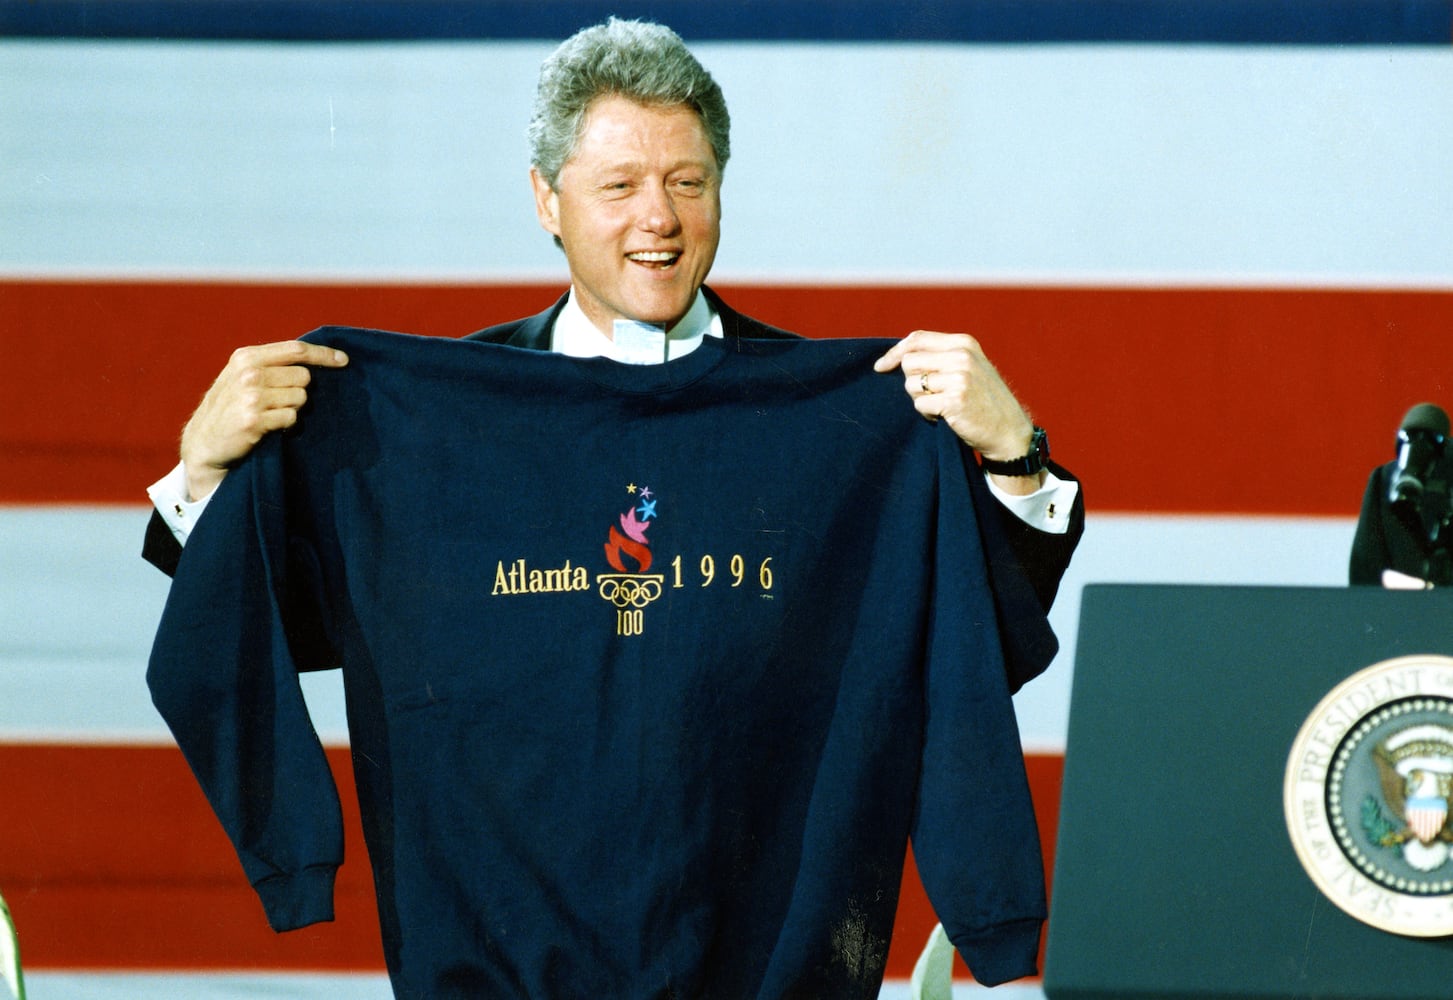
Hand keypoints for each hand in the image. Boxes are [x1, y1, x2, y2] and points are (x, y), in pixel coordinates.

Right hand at [179, 341, 348, 500]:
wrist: (204, 442)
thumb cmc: (230, 407)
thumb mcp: (242, 376)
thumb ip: (271, 364)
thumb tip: (314, 360)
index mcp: (246, 357)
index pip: (296, 349)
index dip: (323, 354)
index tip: (344, 360)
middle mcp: (249, 373)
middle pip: (303, 377)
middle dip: (299, 391)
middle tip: (280, 402)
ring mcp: (251, 396)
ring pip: (300, 398)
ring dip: (293, 409)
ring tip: (272, 415)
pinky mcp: (255, 420)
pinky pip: (292, 418)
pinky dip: (288, 425)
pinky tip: (271, 427)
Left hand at [873, 330, 1042, 494]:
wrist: (1009, 431)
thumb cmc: (983, 401)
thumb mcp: (968, 367)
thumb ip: (941, 356)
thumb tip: (897, 356)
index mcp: (964, 343)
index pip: (917, 339)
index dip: (895, 352)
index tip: (881, 366)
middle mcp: (961, 356)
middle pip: (909, 362)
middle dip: (912, 381)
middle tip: (932, 395)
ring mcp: (959, 377)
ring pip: (911, 384)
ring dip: (920, 399)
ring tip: (942, 405)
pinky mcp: (954, 400)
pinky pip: (919, 404)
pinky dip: (927, 414)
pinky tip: (945, 416)